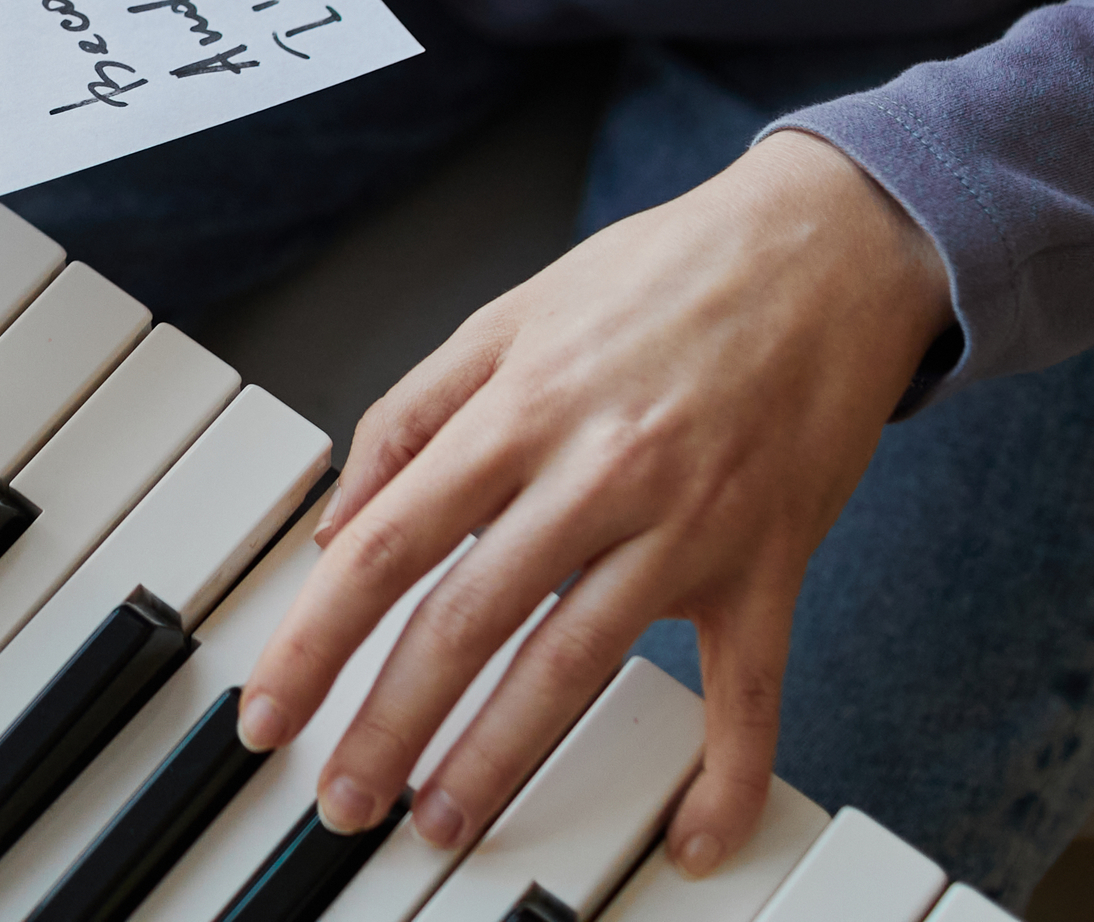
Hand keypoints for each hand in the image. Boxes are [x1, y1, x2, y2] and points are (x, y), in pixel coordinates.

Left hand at [239, 132, 953, 876]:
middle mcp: (594, 473)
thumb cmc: (660, 279)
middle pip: (465, 622)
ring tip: (444, 821)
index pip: (384, 548)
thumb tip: (337, 529)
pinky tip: (693, 843)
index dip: (313, 641)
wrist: (823, 249)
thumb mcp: (509, 317)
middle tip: (343, 802)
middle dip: (390, 725)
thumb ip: (411, 418)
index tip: (269, 710)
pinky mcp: (768, 564)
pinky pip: (747, 691)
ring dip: (501, 758)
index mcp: (517, 410)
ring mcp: (686, 528)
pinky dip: (725, 775)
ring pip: (575, 664)